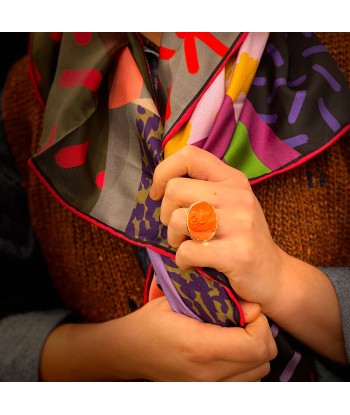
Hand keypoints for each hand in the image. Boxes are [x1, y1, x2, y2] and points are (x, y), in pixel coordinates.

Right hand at [116, 297, 276, 380]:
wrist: (129, 351)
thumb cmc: (152, 322)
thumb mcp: (178, 300)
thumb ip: (216, 300)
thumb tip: (251, 308)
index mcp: (199, 346)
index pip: (254, 344)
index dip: (260, 324)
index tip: (248, 309)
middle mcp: (207, 374)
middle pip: (263, 360)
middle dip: (262, 334)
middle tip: (246, 318)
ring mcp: (207, 387)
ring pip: (259, 372)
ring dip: (256, 350)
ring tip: (239, 332)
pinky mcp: (206, 392)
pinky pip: (244, 380)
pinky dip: (247, 364)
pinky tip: (231, 347)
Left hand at [150, 145, 285, 310]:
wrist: (274, 274)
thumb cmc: (241, 237)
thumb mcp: (230, 203)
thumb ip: (203, 188)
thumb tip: (161, 184)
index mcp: (232, 179)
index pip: (189, 155)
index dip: (163, 172)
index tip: (158, 194)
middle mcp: (237, 196)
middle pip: (175, 190)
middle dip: (166, 213)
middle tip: (178, 229)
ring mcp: (239, 224)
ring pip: (178, 219)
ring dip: (173, 238)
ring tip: (187, 245)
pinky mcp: (236, 253)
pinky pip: (187, 251)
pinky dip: (182, 260)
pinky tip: (192, 263)